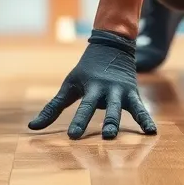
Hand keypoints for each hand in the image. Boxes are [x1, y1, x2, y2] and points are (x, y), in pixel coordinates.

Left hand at [28, 29, 158, 139]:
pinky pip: (140, 109)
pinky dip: (146, 120)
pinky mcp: (132, 94)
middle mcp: (106, 90)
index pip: (83, 108)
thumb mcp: (69, 86)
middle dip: (106, 123)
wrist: (111, 46)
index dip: (78, 122)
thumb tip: (31, 127)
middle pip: (106, 109)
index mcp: (90, 88)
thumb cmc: (86, 71)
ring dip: (120, 122)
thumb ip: (52, 108)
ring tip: (119, 136)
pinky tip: (152, 132)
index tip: (73, 137)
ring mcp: (120, 92)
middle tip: (106, 138)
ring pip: (121, 109)